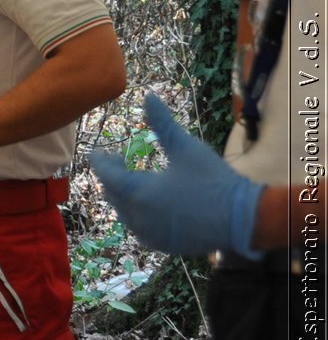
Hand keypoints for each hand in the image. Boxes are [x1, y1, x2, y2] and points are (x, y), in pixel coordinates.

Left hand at [89, 92, 263, 258]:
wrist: (243, 219)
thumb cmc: (213, 180)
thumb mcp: (186, 147)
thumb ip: (162, 123)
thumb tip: (148, 95)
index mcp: (138, 192)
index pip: (106, 175)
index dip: (99, 161)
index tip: (95, 151)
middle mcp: (137, 217)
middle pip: (112, 194)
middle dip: (111, 176)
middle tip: (118, 159)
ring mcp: (149, 234)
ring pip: (123, 213)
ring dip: (122, 195)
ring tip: (132, 179)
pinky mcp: (162, 244)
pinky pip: (138, 228)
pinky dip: (136, 213)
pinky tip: (146, 203)